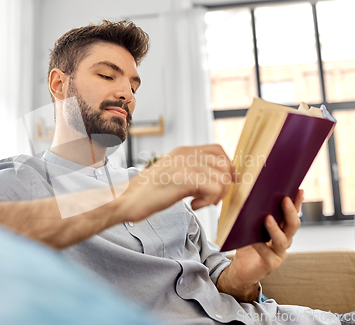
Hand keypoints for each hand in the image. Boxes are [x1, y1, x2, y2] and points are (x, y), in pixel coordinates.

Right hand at [116, 145, 233, 222]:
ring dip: (215, 195)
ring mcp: (185, 164)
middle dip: (223, 185)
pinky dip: (208, 201)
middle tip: (210, 198)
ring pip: (222, 178)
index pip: (218, 151)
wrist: (127, 200)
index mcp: (184, 151)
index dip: (227, 167)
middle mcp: (186, 154)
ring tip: (198, 202)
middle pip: (224, 164)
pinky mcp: (185, 178)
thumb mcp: (174, 174)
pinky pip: (214, 189)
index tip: (225, 184)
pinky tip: (194, 205)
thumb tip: (217, 180)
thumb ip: (193, 172)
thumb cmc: (148, 193)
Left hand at [217, 190, 302, 300]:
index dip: (297, 203)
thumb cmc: (246, 245)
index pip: (292, 214)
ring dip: (275, 228)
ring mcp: (279, 253)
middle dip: (290, 212)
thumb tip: (246, 195)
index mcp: (282, 229)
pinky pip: (266, 252)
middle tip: (284, 199)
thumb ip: (252, 214)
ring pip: (282, 240)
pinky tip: (252, 240)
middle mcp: (284, 240)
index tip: (298, 189)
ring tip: (267, 218)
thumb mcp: (249, 227)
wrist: (241, 269)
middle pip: (292, 226)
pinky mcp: (271, 263)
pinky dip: (259, 245)